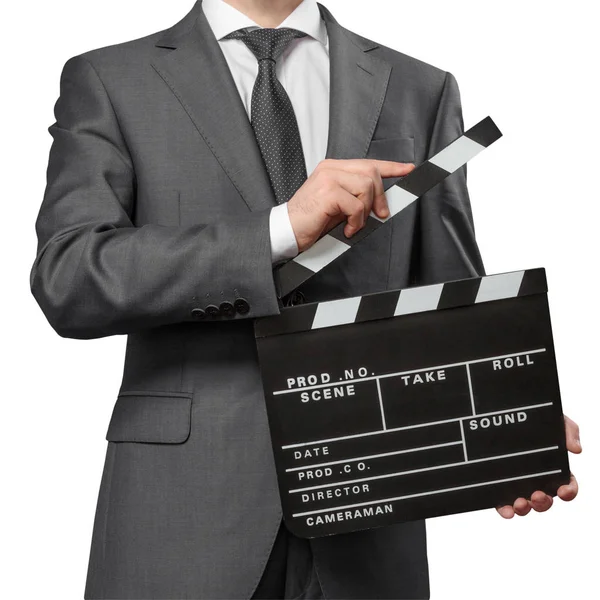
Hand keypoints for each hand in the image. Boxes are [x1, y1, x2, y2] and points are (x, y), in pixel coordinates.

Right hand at [287, 159, 414, 252]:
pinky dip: (356, 221)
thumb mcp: (338, 206)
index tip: (407, 169)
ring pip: (366, 188)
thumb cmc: (309, 221)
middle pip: (371, 173)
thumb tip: (380, 203)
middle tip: (378, 215)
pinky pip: (357, 205)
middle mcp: (330, 169)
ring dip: (364, 211)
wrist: (287, 232)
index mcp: (333, 168)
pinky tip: (346, 229)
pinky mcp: (328, 193)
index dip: (391, 167)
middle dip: (379, 198)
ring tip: (352, 224)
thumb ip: (355, 197)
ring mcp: (328, 178)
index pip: (368, 163)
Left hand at [496, 414, 580, 517]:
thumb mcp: (554, 419)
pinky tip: (505, 510)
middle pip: (545, 500)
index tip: (563, 491)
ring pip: (526, 505)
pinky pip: (503, 502)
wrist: (503, 408)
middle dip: (543, 503)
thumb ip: (568, 430)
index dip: (568, 491)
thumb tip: (576, 449)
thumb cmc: (534, 417)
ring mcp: (517, 482)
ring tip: (520, 503)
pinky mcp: (499, 484)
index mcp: (553, 467)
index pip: (566, 485)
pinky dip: (505, 510)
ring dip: (525, 509)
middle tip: (536, 496)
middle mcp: (536, 478)